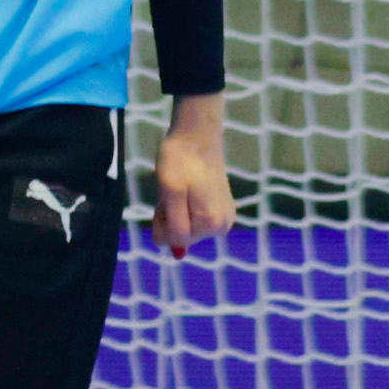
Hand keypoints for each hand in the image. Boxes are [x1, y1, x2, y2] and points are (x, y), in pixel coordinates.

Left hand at [152, 94, 233, 257]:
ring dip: (177, 211)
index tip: (167, 197)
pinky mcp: (222, 208)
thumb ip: (173, 225)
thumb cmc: (181, 160)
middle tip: (173, 190)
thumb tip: (177, 253)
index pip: (174, 239)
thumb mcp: (170, 191)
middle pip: (183, 235)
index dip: (163, 220)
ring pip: (186, 227)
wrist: (197, 135)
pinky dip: (185, 207)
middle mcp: (223, 226)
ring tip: (182, 188)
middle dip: (171, 216)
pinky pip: (194, 218)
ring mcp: (224, 217)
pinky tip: (189, 189)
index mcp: (212, 223)